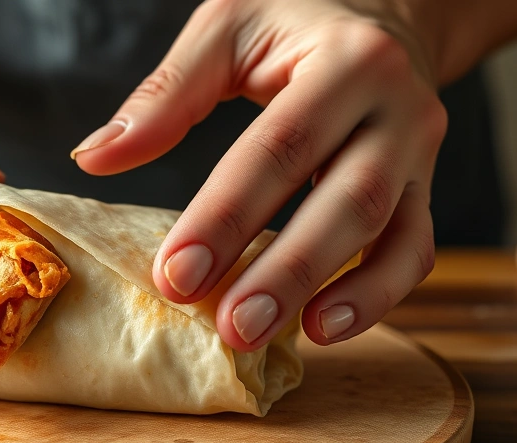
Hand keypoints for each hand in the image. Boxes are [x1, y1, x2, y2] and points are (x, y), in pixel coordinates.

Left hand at [71, 0, 448, 350]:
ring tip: (269, 337)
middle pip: (347, 198)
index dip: (226, 216)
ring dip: (331, 293)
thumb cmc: (293, 23)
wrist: (383, 12)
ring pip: (391, 232)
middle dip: (284, 270)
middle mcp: (397, 108)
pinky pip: (413, 250)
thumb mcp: (228, 29)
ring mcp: (418, 152)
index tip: (175, 275)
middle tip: (229, 327)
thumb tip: (94, 157)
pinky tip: (323, 327)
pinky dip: (375, 294)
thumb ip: (166, 94)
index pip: (281, 147)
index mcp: (346, 61)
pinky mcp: (423, 186)